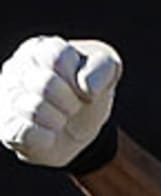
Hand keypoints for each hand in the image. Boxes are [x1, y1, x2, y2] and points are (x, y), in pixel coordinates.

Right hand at [0, 35, 121, 167]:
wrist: (78, 129)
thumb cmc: (87, 92)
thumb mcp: (107, 72)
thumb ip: (104, 66)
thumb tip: (86, 85)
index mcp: (40, 49)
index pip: (57, 57)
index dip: (80, 79)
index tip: (86, 88)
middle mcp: (17, 68)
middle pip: (46, 85)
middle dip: (71, 103)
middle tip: (73, 107)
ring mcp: (8, 97)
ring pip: (34, 110)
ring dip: (58, 121)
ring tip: (60, 119)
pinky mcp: (7, 127)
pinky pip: (24, 133)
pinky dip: (45, 138)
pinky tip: (49, 135)